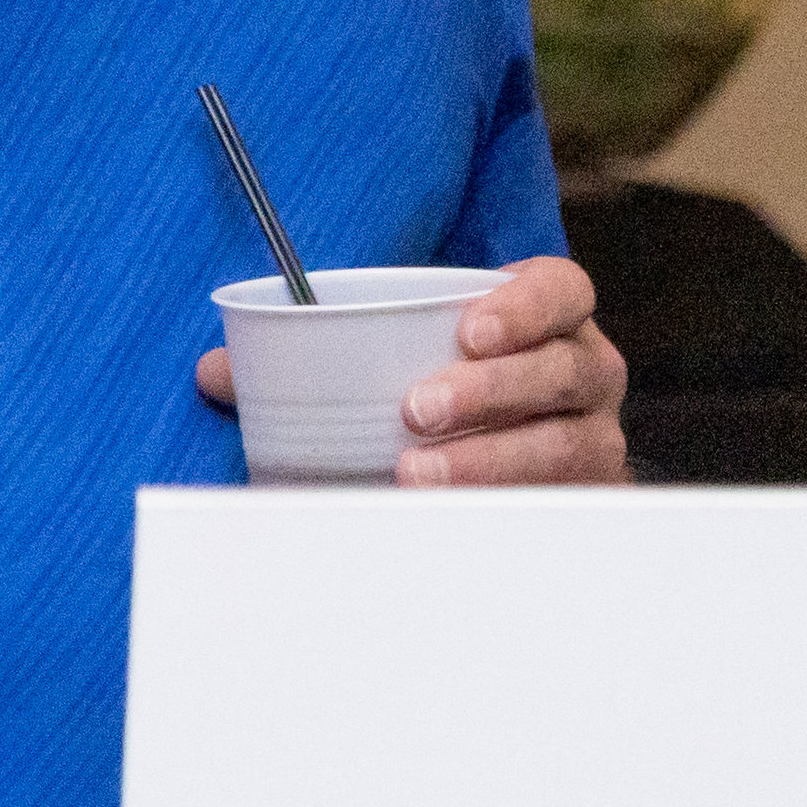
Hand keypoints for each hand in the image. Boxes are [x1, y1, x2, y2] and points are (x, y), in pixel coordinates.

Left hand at [194, 254, 628, 484]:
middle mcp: (586, 372)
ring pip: (562, 443)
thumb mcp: (397, 361)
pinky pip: (559, 505)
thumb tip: (213, 371)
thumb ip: (314, 357)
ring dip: (488, 456)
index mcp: (549, 319)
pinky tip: (452, 515)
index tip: (467, 328)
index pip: (561, 291)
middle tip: (416, 409)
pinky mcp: (586, 500)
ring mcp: (593, 438)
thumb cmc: (443, 394)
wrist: (511, 474)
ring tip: (416, 472)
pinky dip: (505, 506)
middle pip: (563, 369)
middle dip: (491, 389)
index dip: (524, 304)